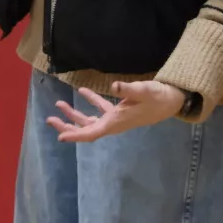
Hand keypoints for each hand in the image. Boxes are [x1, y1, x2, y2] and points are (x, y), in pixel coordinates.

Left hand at [48, 81, 183, 142]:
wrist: (173, 100)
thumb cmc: (159, 97)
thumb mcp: (144, 91)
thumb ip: (128, 89)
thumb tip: (114, 86)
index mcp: (117, 123)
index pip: (92, 133)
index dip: (76, 136)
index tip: (60, 137)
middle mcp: (114, 124)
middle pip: (86, 129)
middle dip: (67, 126)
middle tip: (49, 120)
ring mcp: (116, 118)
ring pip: (90, 120)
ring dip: (74, 115)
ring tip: (58, 105)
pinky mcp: (120, 111)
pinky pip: (100, 110)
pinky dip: (90, 102)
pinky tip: (82, 92)